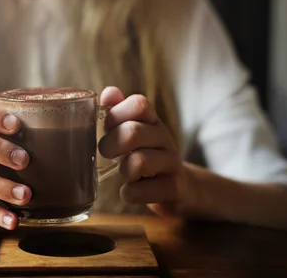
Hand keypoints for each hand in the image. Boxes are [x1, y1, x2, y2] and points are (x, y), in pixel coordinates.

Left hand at [98, 87, 188, 215]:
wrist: (179, 187)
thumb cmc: (145, 154)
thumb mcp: (132, 131)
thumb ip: (118, 111)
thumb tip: (108, 92)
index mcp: (152, 121)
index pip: (139, 104)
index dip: (116, 114)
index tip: (107, 128)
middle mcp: (164, 138)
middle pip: (133, 133)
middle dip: (110, 145)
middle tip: (106, 153)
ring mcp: (171, 163)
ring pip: (139, 162)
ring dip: (123, 170)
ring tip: (124, 173)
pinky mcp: (174, 189)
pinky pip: (142, 191)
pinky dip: (129, 194)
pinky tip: (131, 191)